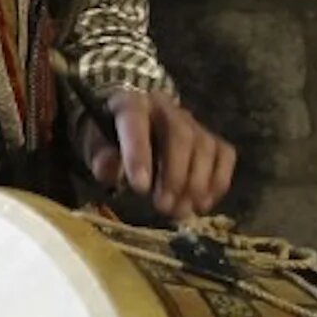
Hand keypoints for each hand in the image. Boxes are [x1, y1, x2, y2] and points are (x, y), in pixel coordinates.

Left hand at [78, 90, 236, 218]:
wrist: (130, 122)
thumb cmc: (109, 136)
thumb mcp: (93, 144)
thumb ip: (99, 156)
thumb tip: (110, 170)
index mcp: (130, 104)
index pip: (135, 122)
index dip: (139, 154)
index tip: (140, 188)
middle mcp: (166, 107)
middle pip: (181, 135)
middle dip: (175, 175)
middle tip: (164, 207)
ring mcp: (191, 121)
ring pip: (205, 147)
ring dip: (196, 184)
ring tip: (181, 212)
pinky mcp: (209, 137)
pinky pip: (224, 155)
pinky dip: (218, 181)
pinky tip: (202, 203)